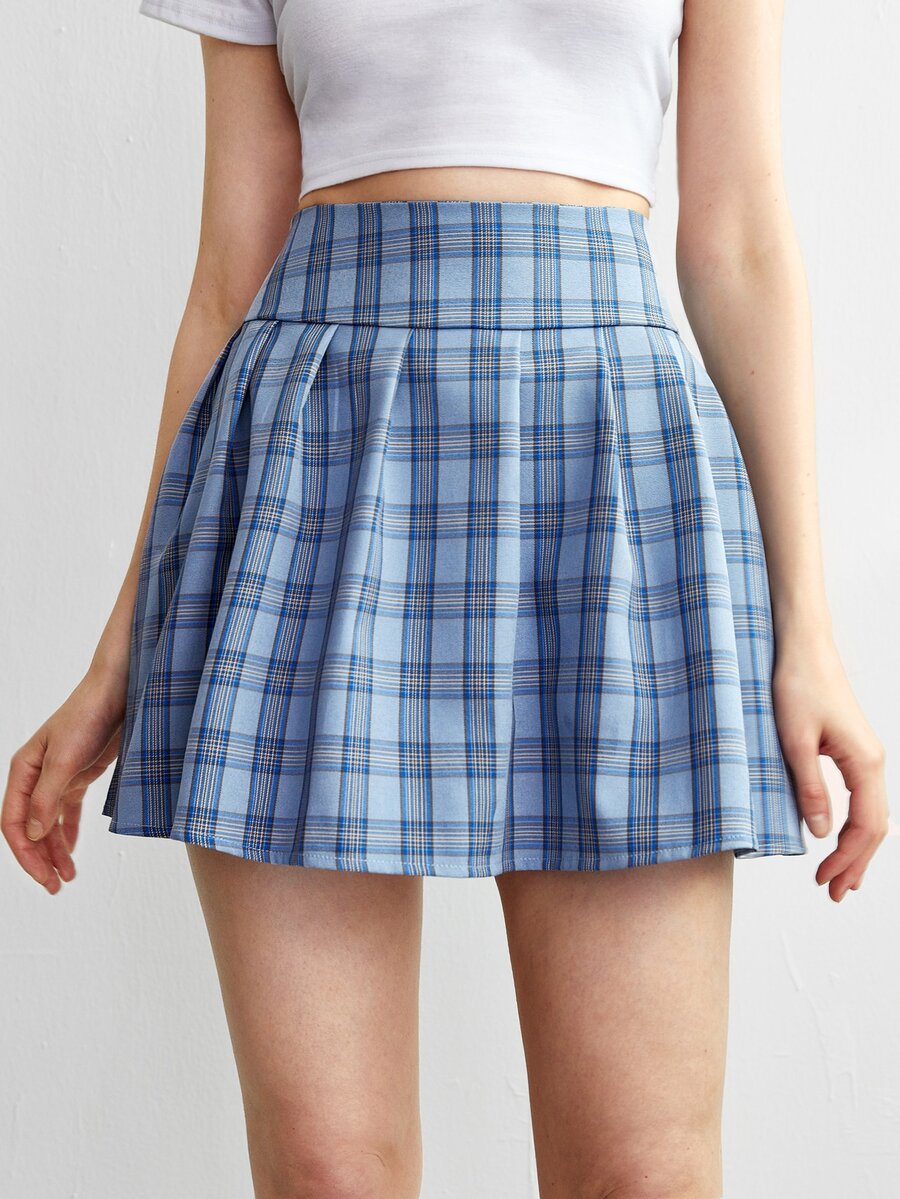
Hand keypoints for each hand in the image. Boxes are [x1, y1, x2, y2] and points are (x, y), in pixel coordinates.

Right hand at [2, 668, 126, 893]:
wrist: (121, 691)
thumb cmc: (89, 716)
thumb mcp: (66, 759)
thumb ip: (47, 797)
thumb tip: (31, 834)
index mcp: (23, 769)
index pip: (13, 822)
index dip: (25, 853)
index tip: (43, 877)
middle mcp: (36, 775)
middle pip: (30, 827)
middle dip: (40, 859)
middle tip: (56, 886)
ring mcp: (57, 776)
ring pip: (48, 823)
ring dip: (55, 850)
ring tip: (67, 877)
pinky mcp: (79, 775)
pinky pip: (66, 812)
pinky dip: (68, 833)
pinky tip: (72, 852)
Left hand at [772, 633, 887, 902]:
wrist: (802, 647)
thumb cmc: (797, 685)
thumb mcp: (794, 740)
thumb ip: (809, 787)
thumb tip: (822, 833)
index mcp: (865, 762)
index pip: (866, 826)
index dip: (848, 859)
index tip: (825, 881)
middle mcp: (873, 761)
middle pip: (875, 826)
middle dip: (856, 863)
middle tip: (834, 893)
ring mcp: (865, 756)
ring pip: (871, 814)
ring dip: (856, 848)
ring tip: (839, 879)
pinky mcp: (852, 750)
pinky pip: (862, 798)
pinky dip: (853, 825)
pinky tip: (839, 838)